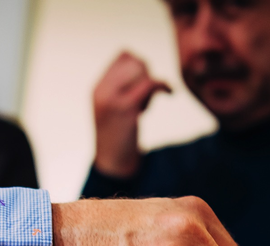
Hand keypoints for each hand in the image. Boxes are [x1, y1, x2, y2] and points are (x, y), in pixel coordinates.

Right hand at [93, 52, 171, 178]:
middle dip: (147, 76)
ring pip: (142, 71)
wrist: (114, 165)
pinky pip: (150, 84)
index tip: (142, 87)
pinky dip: (164, 85)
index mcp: (98, 89)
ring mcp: (113, 99)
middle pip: (135, 61)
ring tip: (145, 108)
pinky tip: (171, 93)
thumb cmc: (118, 139)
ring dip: (151, 86)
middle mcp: (102, 91)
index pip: (124, 56)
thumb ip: (122, 90)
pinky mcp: (126, 108)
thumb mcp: (113, 110)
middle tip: (145, 100)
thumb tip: (145, 69)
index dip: (139, 66)